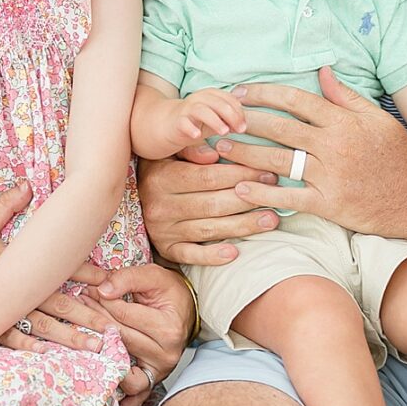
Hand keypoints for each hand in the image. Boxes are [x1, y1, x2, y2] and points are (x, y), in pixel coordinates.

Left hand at [86, 260, 192, 383]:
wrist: (185, 312)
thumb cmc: (170, 294)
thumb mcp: (154, 276)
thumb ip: (129, 278)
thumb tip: (102, 290)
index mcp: (169, 329)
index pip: (125, 315)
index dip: (103, 300)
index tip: (89, 290)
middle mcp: (165, 354)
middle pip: (119, 338)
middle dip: (95, 319)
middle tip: (79, 304)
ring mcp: (158, 372)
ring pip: (119, 363)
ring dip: (97, 347)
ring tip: (84, 330)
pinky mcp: (150, 381)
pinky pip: (130, 392)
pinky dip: (115, 388)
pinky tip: (98, 380)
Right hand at [138, 148, 282, 267]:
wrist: (131, 195)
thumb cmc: (162, 169)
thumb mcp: (170, 153)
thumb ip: (192, 149)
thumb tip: (216, 152)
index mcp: (162, 178)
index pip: (209, 177)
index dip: (241, 174)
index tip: (266, 172)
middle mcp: (160, 205)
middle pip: (213, 204)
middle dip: (249, 199)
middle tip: (276, 194)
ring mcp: (163, 230)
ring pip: (208, 229)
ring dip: (243, 226)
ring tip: (271, 220)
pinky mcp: (167, 249)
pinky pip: (191, 255)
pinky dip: (212, 256)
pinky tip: (235, 253)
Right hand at [170, 87, 246, 148]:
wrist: (167, 125)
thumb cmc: (196, 122)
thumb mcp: (216, 120)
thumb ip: (229, 121)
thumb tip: (244, 126)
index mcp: (211, 96)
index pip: (229, 99)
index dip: (239, 112)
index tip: (244, 127)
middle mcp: (199, 99)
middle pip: (218, 102)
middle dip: (232, 115)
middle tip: (240, 130)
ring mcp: (186, 109)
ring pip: (202, 110)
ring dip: (215, 120)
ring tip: (224, 132)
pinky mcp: (176, 121)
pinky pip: (183, 122)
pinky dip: (191, 128)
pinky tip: (198, 135)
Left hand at [215, 65, 406, 240]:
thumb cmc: (399, 156)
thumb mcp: (377, 119)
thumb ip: (346, 96)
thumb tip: (322, 71)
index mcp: (343, 121)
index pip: (295, 100)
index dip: (263, 93)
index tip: (240, 92)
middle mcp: (333, 145)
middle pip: (280, 127)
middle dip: (245, 120)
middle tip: (219, 117)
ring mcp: (330, 175)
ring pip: (278, 160)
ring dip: (245, 153)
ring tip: (221, 147)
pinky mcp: (328, 203)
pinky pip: (289, 197)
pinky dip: (263, 192)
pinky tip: (241, 187)